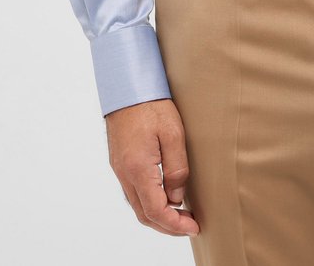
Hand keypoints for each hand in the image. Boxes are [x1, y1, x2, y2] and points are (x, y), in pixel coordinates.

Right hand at [105, 99, 199, 236]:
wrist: (126, 86)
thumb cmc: (150, 105)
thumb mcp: (173, 134)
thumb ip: (177, 169)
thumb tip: (177, 198)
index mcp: (138, 168)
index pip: (155, 211)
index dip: (175, 224)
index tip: (194, 226)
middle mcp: (125, 174)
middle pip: (144, 214)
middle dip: (167, 226)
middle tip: (190, 225)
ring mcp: (120, 169)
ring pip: (137, 205)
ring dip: (158, 216)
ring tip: (181, 214)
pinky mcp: (120, 162)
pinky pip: (133, 192)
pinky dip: (149, 203)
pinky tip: (164, 197)